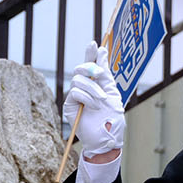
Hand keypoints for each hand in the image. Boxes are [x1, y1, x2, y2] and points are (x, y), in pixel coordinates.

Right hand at [62, 41, 125, 162]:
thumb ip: (106, 75)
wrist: (107, 139)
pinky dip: (87, 98)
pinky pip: (75, 92)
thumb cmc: (112, 119)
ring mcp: (76, 96)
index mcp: (97, 84)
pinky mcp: (69, 105)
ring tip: (101, 101)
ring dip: (93, 89)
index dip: (92, 54)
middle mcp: (85, 88)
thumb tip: (102, 52)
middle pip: (80, 68)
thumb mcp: (113, 93)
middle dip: (90, 68)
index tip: (95, 43)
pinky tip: (93, 107)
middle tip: (100, 74)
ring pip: (78, 80)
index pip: (92, 65)